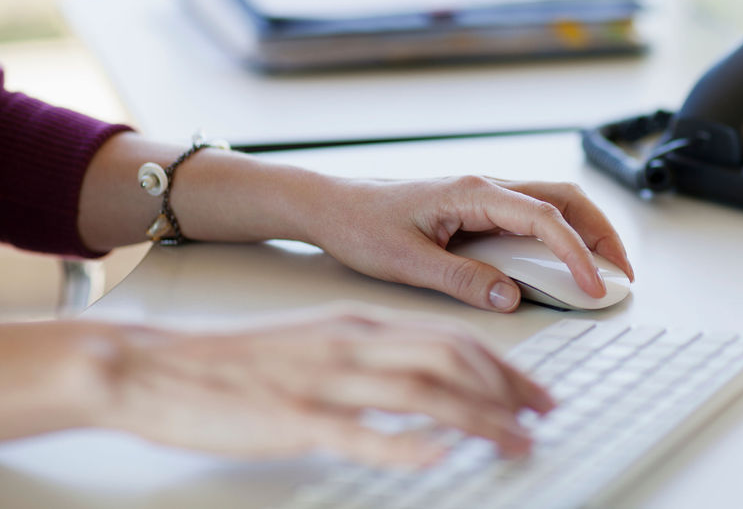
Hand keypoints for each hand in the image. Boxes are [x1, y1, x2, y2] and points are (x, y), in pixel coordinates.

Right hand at [94, 311, 553, 465]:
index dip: (502, 365)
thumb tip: (426, 375)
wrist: (162, 363)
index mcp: (359, 323)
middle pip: (450, 360)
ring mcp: (326, 380)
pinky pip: (361, 432)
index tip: (532, 390)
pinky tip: (439, 457)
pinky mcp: (296, 418)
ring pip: (423, 392)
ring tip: (516, 442)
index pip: (450, 338)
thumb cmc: (240, 357)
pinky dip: (406, 444)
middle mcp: (352, 344)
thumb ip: (372, 352)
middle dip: (507, 389)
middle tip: (542, 415)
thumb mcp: (319, 339)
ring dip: (480, 418)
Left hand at [305, 176, 633, 311]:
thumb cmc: (361, 224)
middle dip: (600, 231)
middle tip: (621, 272)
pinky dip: (558, 236)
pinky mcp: (477, 209)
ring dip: (584, 231)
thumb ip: (462, 280)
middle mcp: (485, 186)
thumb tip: (511, 297)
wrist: (331, 205)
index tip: (594, 284)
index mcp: (472, 192)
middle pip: (563, 198)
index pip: (543, 217)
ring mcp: (483, 196)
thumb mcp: (407, 262)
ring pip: (551, 203)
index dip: (577, 251)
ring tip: (602, 268)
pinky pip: (530, 217)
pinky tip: (561, 262)